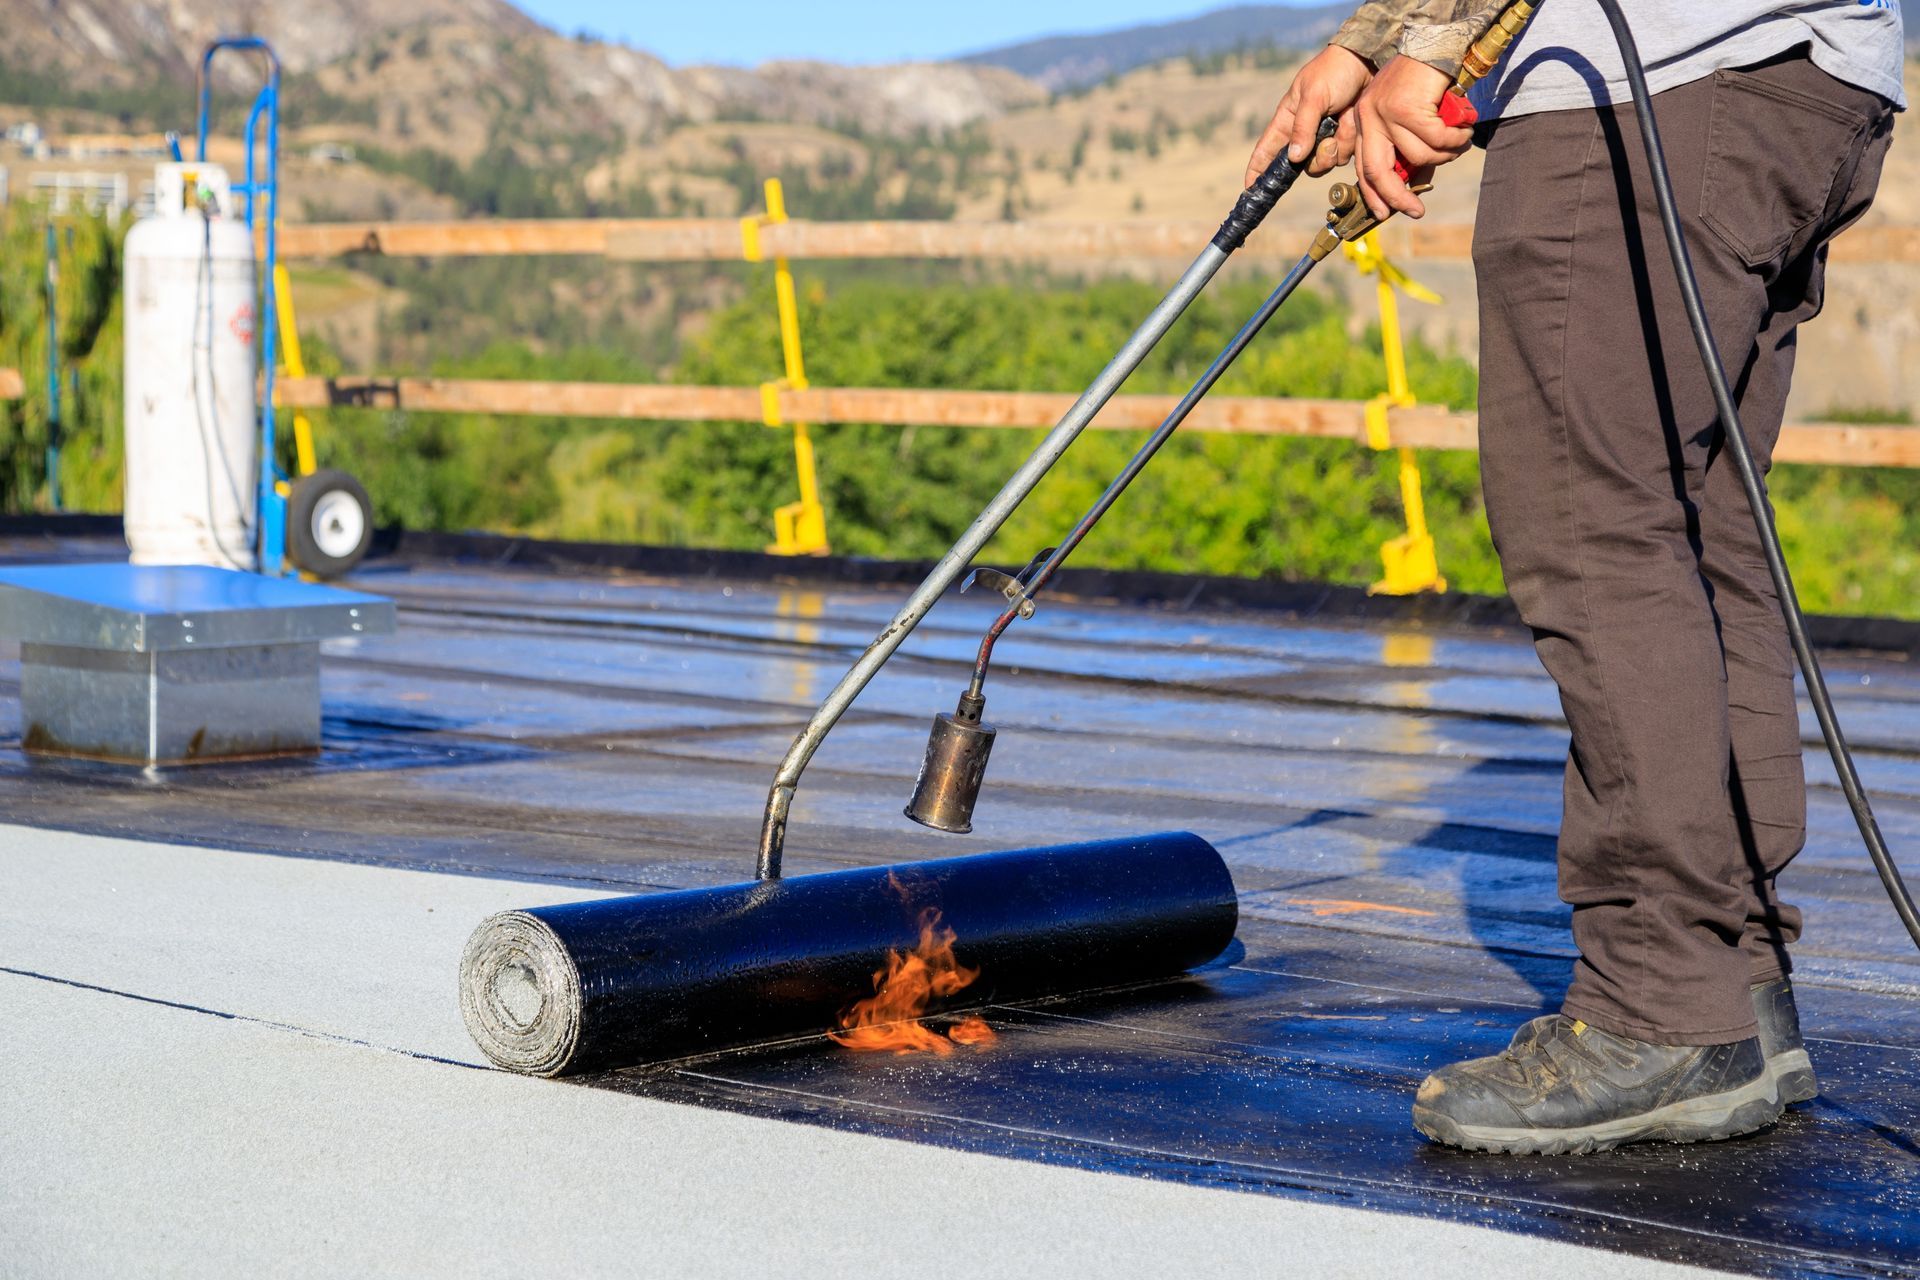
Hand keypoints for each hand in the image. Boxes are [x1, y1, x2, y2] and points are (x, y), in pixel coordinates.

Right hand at [1243, 44, 1371, 186]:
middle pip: (1303, 166)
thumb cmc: (1333, 72)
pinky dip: (1351, 139)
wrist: (1367, 61)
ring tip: (1343, 119)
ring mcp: (1324, 136)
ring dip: (1337, 145)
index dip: (1256, 171)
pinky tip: (1352, 119)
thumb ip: (1303, 128)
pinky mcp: (1343, 137)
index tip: (1250, 190)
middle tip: (1328, 142)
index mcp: (1287, 120)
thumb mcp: (1314, 96)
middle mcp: (1303, 133)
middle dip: (1318, 159)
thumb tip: (1294, 158)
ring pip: (1326, 162)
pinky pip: (1345, 154)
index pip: (1265, 151)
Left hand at [1354, 55, 1473, 219]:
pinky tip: (1463, 129)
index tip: (1385, 214)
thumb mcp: (1410, 120)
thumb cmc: (1425, 85)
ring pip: (1417, 155)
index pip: (1362, 168)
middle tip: (1415, 211)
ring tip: (1459, 142)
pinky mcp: (1405, 107)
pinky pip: (1436, 138)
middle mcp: (1367, 117)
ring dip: (1445, 155)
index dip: (1374, 194)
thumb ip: (1408, 149)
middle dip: (1397, 196)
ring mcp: (1384, 112)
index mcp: (1363, 122)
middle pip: (1377, 171)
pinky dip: (1455, 138)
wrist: (1436, 45)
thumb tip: (1413, 185)